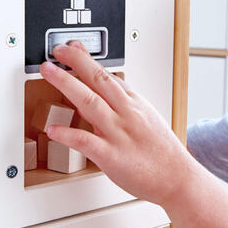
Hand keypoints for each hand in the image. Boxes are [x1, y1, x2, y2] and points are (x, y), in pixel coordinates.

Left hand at [39, 41, 191, 204]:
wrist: (178, 178)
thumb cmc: (164, 153)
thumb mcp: (149, 121)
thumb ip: (126, 109)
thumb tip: (105, 100)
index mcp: (136, 104)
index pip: (109, 76)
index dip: (88, 60)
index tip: (74, 49)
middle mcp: (127, 114)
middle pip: (99, 80)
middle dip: (76, 62)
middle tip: (57, 50)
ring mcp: (119, 133)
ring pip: (89, 102)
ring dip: (66, 84)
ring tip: (49, 71)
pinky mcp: (112, 156)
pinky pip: (86, 141)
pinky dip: (68, 134)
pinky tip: (52, 130)